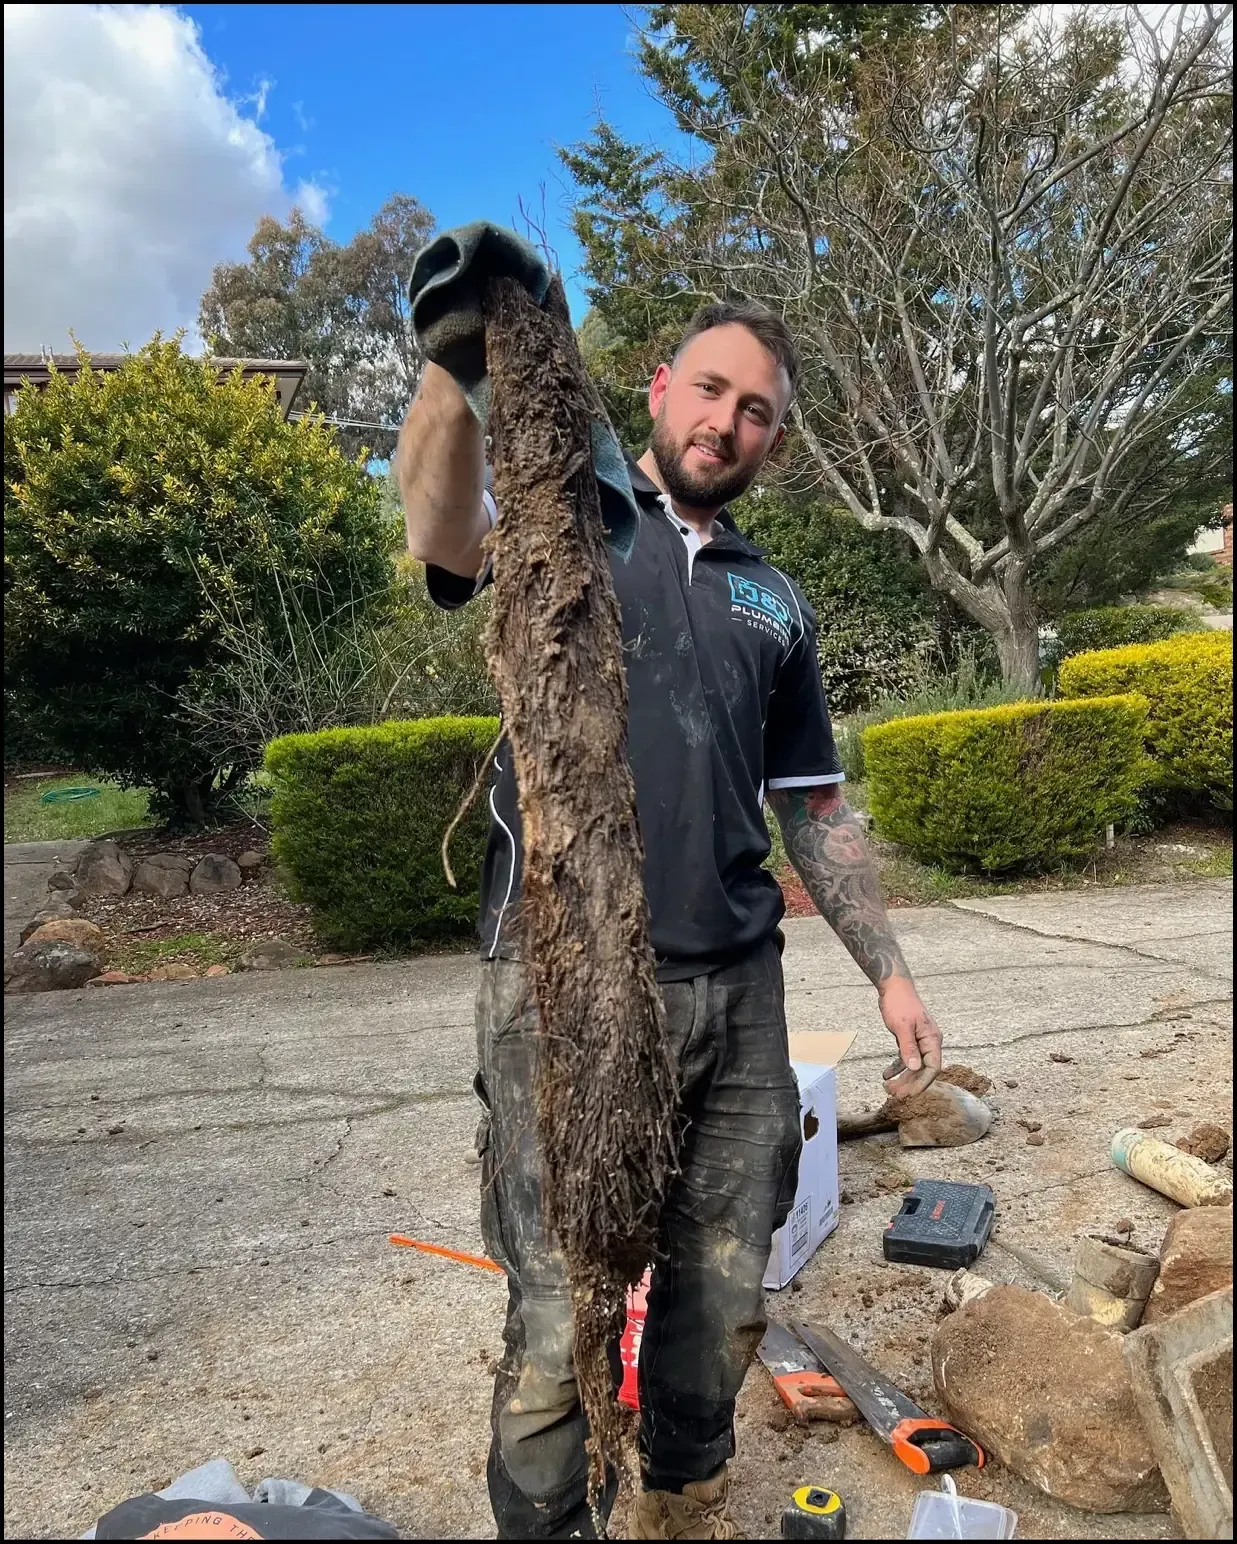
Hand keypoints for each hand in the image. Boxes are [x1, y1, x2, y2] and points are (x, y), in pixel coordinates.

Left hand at [878, 977, 941, 1098]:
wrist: (893, 986)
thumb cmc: (899, 1003)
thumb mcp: (902, 1026)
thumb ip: (909, 1047)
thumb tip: (915, 1068)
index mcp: (932, 1039)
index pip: (933, 1067)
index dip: (922, 1083)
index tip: (909, 1094)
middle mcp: (929, 1042)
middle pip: (923, 1069)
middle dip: (909, 1083)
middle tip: (894, 1094)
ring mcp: (920, 1041)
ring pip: (914, 1066)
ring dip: (902, 1078)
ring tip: (888, 1088)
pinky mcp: (910, 1040)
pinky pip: (906, 1058)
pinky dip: (897, 1067)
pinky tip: (886, 1075)